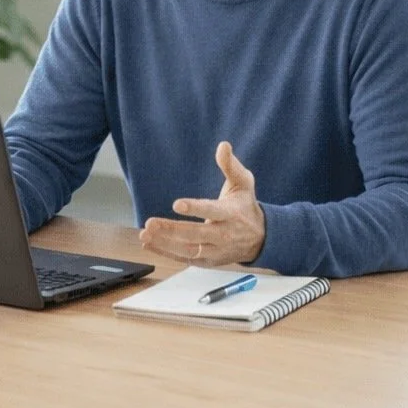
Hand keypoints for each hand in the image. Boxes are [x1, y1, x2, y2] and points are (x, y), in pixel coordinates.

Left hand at [139, 141, 265, 266]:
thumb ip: (231, 166)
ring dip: (165, 243)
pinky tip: (148, 244)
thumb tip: (222, 145)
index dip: (195, 208)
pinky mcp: (208, 261)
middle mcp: (224, 234)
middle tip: (150, 223)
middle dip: (172, 229)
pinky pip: (185, 259)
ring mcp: (216, 250)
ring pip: (189, 250)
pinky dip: (166, 253)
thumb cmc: (245, 206)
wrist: (261, 238)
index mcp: (231, 214)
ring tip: (145, 234)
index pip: (212, 210)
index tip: (177, 204)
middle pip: (196, 234)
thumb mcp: (243, 183)